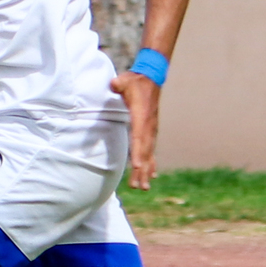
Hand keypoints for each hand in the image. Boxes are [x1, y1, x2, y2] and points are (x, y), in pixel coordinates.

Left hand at [110, 72, 160, 188]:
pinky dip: (151, 164)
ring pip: (149, 154)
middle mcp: (148, 126)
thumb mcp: (125, 80)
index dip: (138, 151)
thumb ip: (119, 85)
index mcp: (141, 116)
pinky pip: (151, 150)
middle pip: (145, 151)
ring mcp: (151, 130)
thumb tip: (113, 85)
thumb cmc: (135, 82)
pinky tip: (152, 176)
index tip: (137, 165)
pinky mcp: (151, 131)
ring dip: (146, 171)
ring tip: (143, 188)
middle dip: (142, 169)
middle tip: (138, 186)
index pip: (139, 136)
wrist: (151, 79)